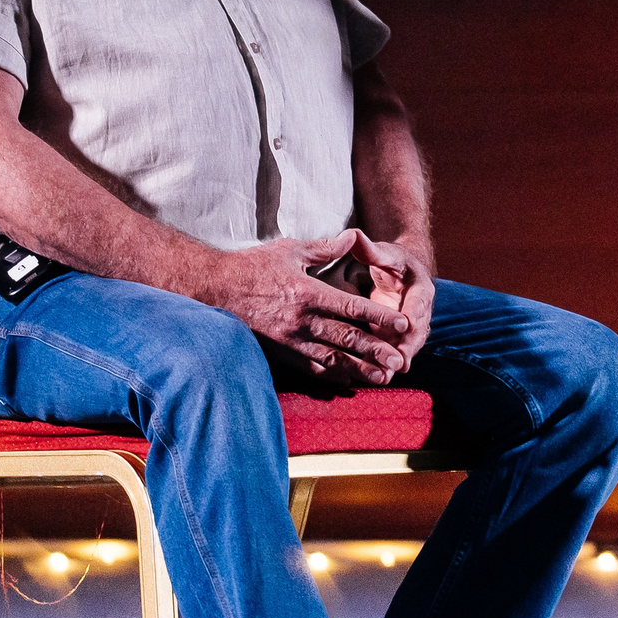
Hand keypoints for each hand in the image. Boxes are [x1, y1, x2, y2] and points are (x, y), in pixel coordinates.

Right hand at [196, 230, 412, 384]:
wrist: (214, 290)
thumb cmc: (254, 266)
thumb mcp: (291, 250)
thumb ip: (326, 247)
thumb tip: (355, 236)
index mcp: (308, 293)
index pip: (352, 308)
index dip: (380, 318)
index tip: (403, 324)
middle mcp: (302, 321)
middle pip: (347, 338)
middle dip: (376, 350)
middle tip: (400, 360)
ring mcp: (290, 340)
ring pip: (332, 358)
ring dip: (359, 369)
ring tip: (383, 377)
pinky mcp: (280, 353)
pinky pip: (310, 368)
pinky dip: (332, 376)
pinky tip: (349, 381)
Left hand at [347, 232, 435, 368]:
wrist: (401, 272)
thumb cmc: (391, 260)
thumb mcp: (382, 253)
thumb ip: (370, 249)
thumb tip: (354, 235)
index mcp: (421, 287)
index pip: (419, 303)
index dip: (413, 315)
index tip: (406, 326)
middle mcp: (421, 310)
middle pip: (417, 331)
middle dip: (408, 347)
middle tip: (398, 363)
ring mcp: (412, 326)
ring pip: (408, 346)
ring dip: (398, 360)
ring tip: (386, 376)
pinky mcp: (400, 337)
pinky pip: (396, 351)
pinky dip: (387, 363)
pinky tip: (373, 377)